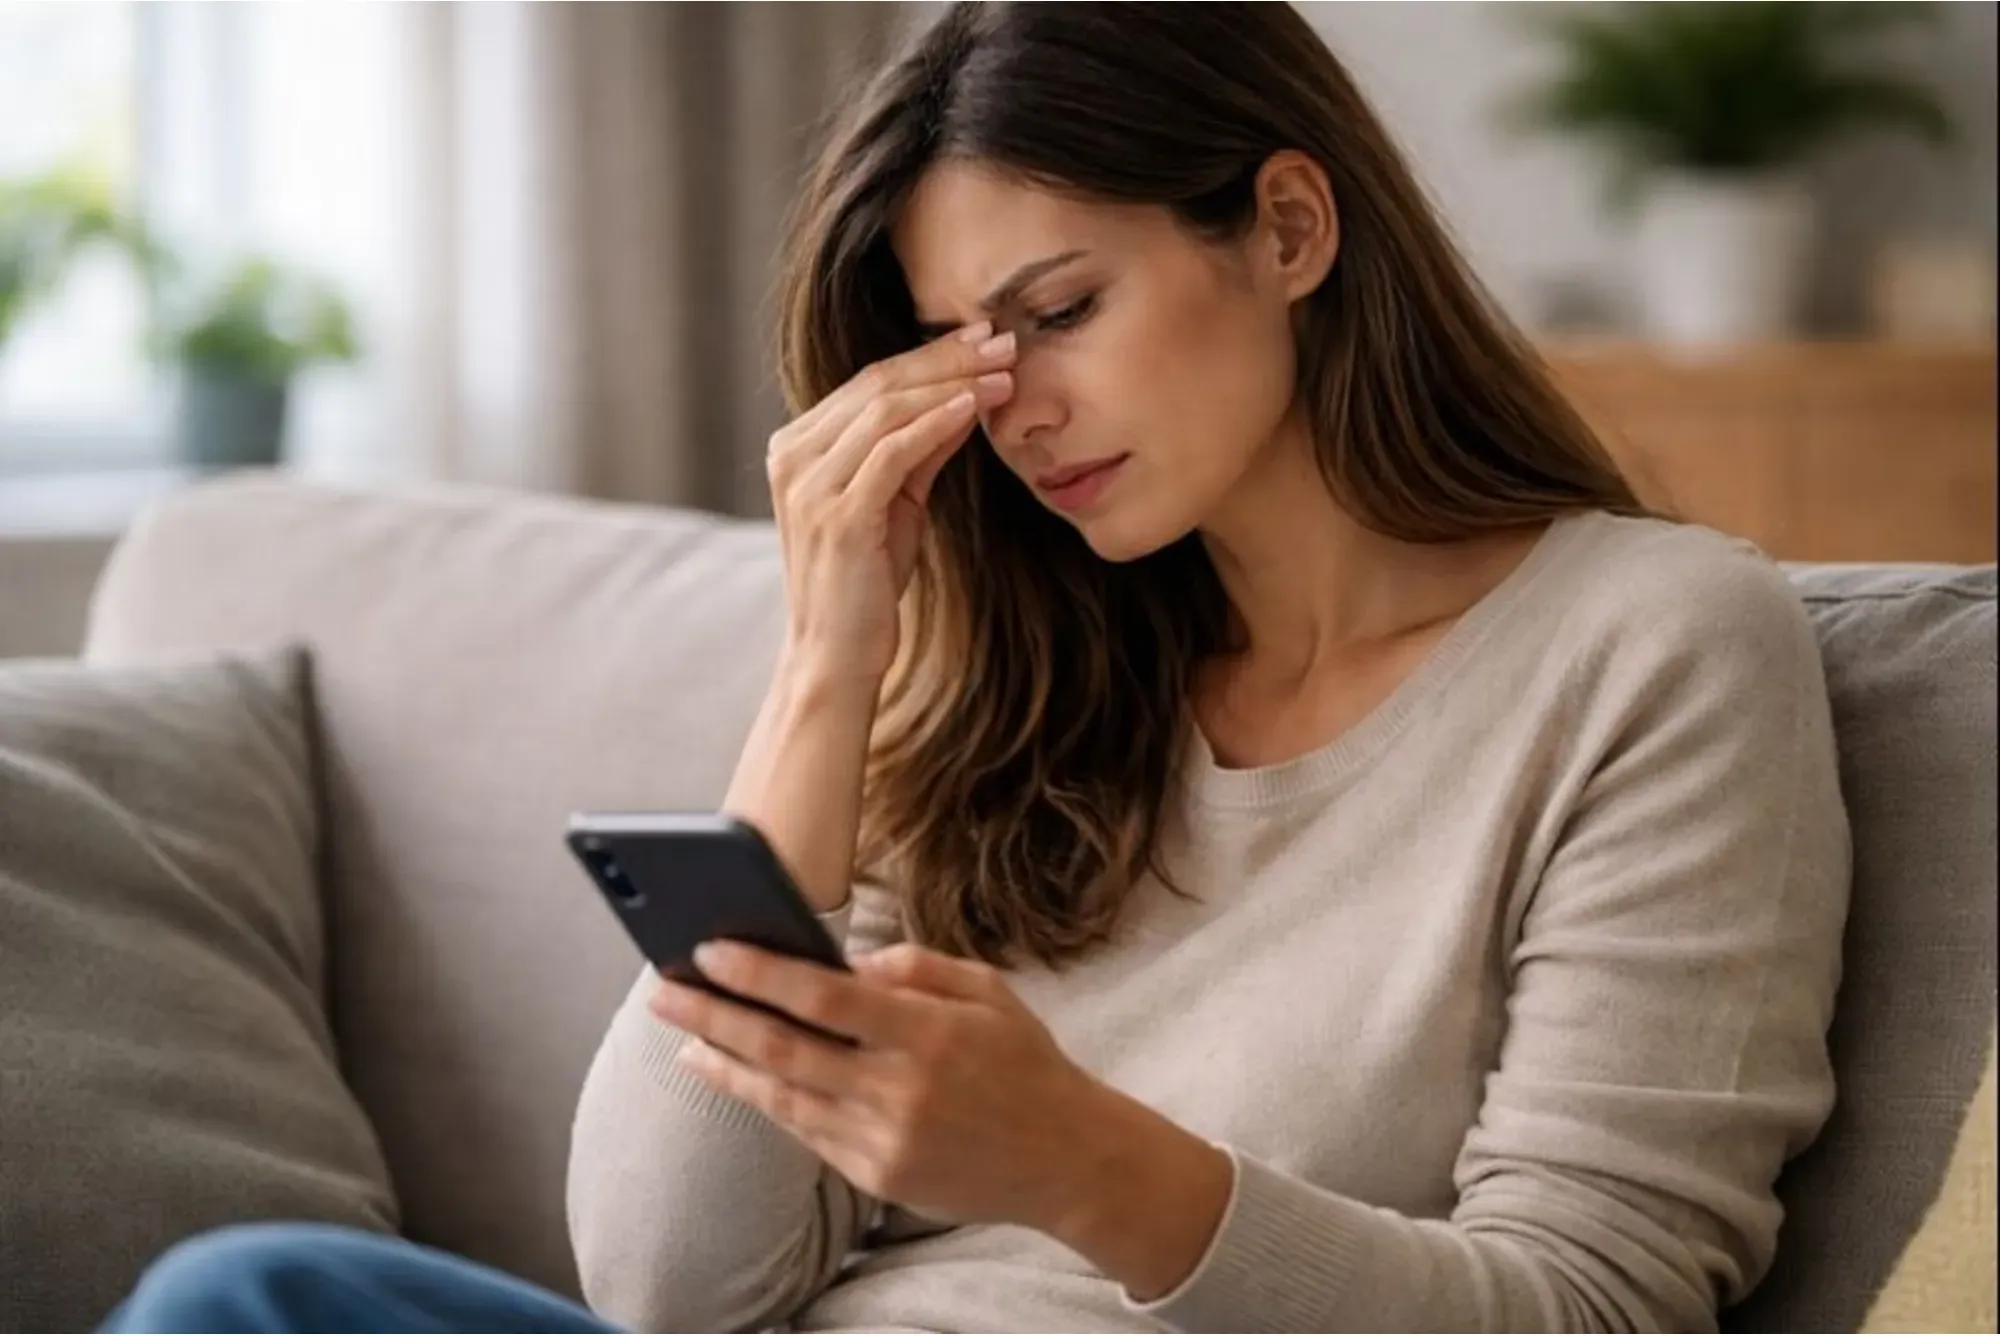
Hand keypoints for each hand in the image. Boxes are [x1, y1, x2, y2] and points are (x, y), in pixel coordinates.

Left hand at [649, 942, 1234, 1299]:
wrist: (1067, 1159)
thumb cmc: (1024, 1062)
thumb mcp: (987, 989)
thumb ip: (915, 968)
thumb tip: (848, 963)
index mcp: (927, 1032)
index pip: (823, 997)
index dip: (759, 972)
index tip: (711, 949)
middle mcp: (899, 1089)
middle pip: (783, 1048)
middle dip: (713, 1016)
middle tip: (664, 989)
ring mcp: (883, 1139)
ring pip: (782, 1096)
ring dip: (724, 1064)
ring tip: (683, 1038)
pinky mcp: (876, 1175)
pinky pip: (805, 1132)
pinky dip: (765, 1100)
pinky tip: (737, 1076)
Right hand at [766, 323, 1016, 682]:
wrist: (837, 655)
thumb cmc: (866, 583)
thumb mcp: (897, 503)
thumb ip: (922, 450)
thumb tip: (967, 397)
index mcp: (798, 447)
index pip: (870, 382)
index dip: (930, 355)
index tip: (984, 338)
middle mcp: (793, 457)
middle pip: (878, 384)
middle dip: (946, 358)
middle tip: (1003, 340)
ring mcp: (809, 485)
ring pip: (884, 409)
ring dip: (951, 385)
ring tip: (1002, 373)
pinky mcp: (838, 514)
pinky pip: (890, 452)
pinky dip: (934, 424)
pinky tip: (973, 408)